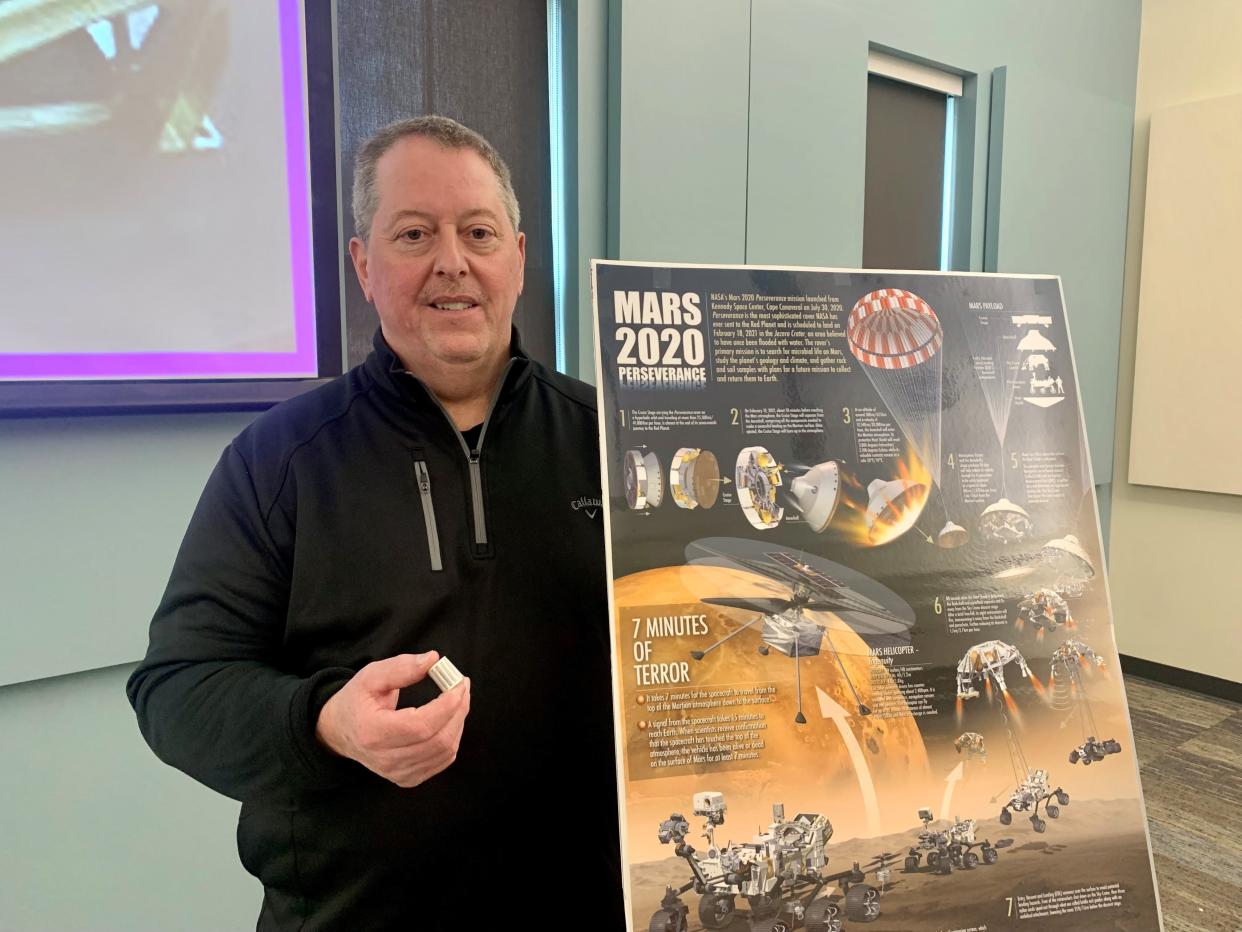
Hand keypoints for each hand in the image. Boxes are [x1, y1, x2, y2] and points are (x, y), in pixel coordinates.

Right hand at [315, 652, 469, 787]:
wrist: (340, 732)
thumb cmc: (357, 700)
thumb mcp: (371, 676)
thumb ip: (401, 667)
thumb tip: (432, 660)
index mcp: (372, 732)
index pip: (419, 725)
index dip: (446, 705)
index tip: (458, 683)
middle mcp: (385, 759)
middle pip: (437, 740)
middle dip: (458, 710)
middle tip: (462, 685)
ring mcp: (397, 773)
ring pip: (445, 751)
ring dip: (458, 722)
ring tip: (458, 698)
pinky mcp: (408, 778)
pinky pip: (443, 760)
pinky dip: (453, 736)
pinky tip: (449, 718)